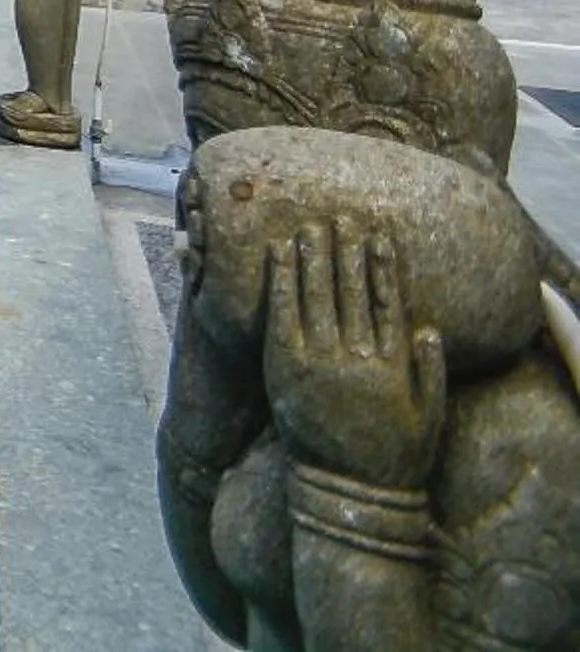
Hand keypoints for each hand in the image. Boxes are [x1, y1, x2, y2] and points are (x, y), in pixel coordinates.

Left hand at [262, 221, 446, 491]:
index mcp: (392, 364)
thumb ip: (431, 371)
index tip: (377, 234)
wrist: (347, 493)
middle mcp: (355, 357)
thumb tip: (428, 327)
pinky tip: (276, 255)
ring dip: (311, 256)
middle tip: (340, 215)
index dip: (381, 265)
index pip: (386, 301)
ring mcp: (317, 361)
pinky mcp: (284, 367)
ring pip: (314, 294)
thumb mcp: (429, 417)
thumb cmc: (392, 455)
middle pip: (348, 290)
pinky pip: (280, 314)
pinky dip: (279, 281)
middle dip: (344, 250)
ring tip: (309, 225)